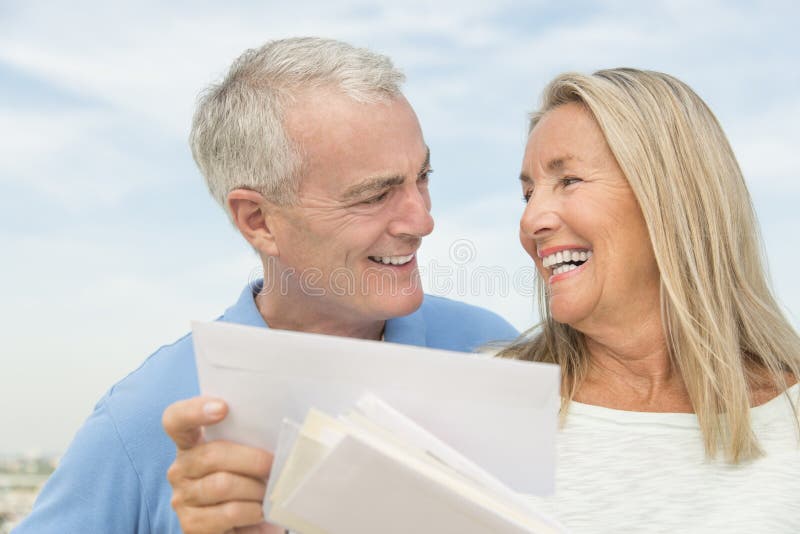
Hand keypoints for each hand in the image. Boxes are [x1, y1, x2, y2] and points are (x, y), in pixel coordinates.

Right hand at [163, 396, 282, 533]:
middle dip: (252, 459)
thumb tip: (281, 431)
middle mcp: (180, 469)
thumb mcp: (246, 457)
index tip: (223, 408)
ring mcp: (182, 498)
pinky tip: (260, 512)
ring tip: (268, 492)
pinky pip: (229, 512)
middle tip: (274, 465)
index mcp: (191, 443)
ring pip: (223, 485)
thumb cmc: (248, 482)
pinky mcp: (191, 525)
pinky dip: (252, 511)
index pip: (176, 420)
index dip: (194, 411)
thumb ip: (250, 440)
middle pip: (212, 455)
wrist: (244, 525)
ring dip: (255, 488)